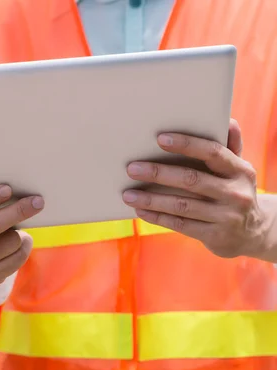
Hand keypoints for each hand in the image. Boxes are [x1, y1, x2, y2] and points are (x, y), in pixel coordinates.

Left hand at [122, 119, 267, 257]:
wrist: (254, 233)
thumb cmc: (234, 191)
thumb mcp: (238, 170)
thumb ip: (229, 146)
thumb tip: (227, 120)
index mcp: (240, 170)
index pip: (212, 152)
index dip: (186, 144)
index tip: (160, 139)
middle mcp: (235, 193)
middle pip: (191, 179)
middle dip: (158, 173)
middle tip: (131, 168)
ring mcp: (226, 216)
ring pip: (181, 205)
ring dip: (151, 199)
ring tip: (127, 194)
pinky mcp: (214, 235)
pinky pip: (180, 224)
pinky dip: (157, 217)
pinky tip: (140, 211)